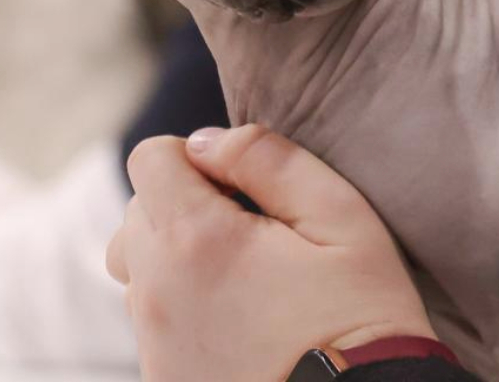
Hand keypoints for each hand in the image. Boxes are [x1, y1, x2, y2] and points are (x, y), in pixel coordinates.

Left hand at [107, 125, 435, 381]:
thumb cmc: (361, 318)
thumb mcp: (341, 218)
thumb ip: (269, 161)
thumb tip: (207, 140)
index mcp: (195, 240)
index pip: (148, 159)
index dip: (193, 157)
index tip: (239, 186)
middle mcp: (157, 291)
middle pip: (136, 212)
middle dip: (183, 205)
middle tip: (250, 234)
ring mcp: (154, 342)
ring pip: (139, 268)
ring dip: (177, 258)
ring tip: (242, 279)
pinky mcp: (161, 378)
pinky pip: (152, 320)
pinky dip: (181, 307)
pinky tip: (237, 320)